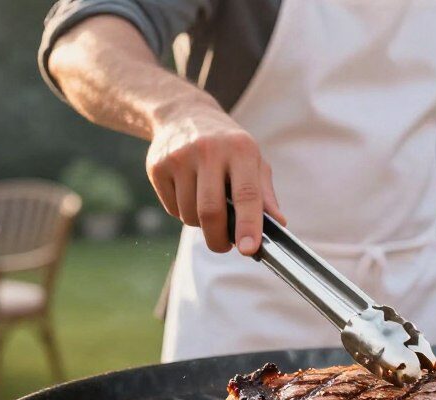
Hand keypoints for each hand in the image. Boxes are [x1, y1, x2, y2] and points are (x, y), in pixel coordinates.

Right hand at [146, 98, 284, 255]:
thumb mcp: (253, 161)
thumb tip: (278, 224)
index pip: (246, 195)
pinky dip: (183, 211)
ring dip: (200, 223)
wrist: (184, 115)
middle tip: (224, 246)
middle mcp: (208, 150)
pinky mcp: (157, 166)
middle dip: (218, 239)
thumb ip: (265, 194)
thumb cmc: (228, 146)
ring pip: (190, 214)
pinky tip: (188, 192)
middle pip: (211, 211)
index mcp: (240, 149)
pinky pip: (172, 209)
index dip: (248, 226)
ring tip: (207, 204)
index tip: (249, 250)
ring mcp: (179, 157)